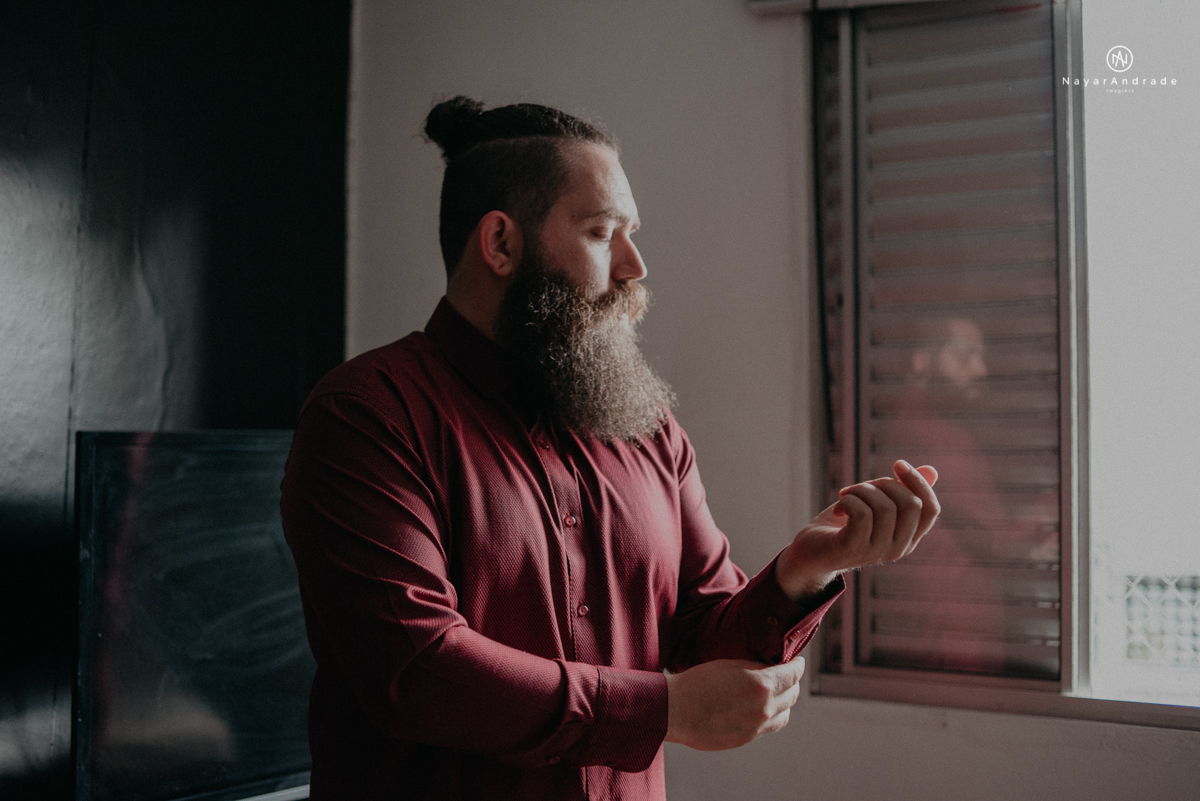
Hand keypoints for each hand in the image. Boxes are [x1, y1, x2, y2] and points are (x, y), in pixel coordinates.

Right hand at [664, 658, 805, 750]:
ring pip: (784, 715)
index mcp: (762, 685)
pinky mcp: (745, 739)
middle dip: (792, 682)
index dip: (797, 665)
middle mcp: (764, 708)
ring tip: (776, 693)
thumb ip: (755, 667)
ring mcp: (756, 727)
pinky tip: (759, 708)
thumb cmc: (697, 682)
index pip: (793, 674)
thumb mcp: (729, 664)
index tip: (797, 661)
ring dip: (784, 702)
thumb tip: (770, 668)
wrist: (675, 710)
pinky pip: (768, 728)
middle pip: (792, 695)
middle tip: (786, 675)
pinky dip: (770, 716)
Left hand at [775, 460, 939, 600]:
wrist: (810, 553)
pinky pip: (862, 513)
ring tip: (846, 496)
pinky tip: (839, 507)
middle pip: (911, 504)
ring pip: (884, 506)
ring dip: (861, 490)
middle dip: (885, 483)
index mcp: (908, 538)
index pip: (931, 509)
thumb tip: (932, 470)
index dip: (918, 482)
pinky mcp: (853, 549)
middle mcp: (898, 549)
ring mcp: (877, 552)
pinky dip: (849, 500)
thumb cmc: (844, 525)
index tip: (898, 464)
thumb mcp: (875, 504)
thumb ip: (901, 492)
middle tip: (861, 487)